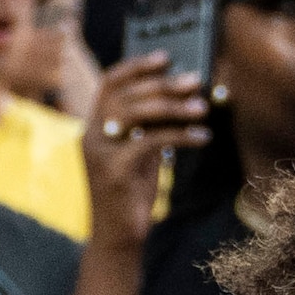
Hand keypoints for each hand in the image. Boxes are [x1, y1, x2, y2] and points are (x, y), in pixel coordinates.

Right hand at [79, 54, 210, 249]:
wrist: (117, 238)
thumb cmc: (131, 194)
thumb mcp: (140, 153)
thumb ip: (150, 126)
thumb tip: (180, 97)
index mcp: (94, 126)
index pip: (109, 83)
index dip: (136, 65)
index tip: (165, 56)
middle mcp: (91, 135)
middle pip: (126, 94)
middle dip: (163, 84)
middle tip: (194, 80)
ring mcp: (100, 153)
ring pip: (137, 113)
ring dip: (174, 107)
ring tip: (202, 107)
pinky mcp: (115, 171)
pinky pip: (151, 141)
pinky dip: (180, 135)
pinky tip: (202, 138)